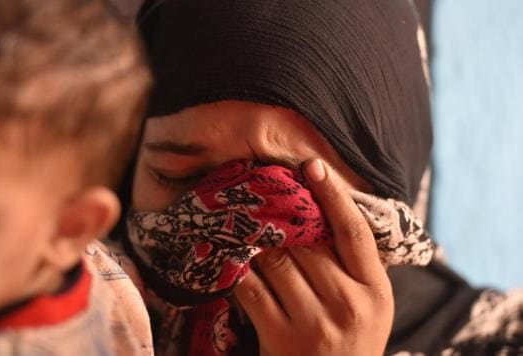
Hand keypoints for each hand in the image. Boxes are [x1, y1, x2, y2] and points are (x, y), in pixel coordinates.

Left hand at [233, 159, 392, 355]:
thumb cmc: (351, 340)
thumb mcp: (368, 304)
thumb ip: (353, 264)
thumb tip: (327, 209)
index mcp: (375, 290)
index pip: (354, 233)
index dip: (334, 195)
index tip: (312, 166)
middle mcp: (347, 304)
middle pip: (306, 243)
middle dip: (280, 218)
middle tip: (259, 193)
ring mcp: (314, 323)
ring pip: (275, 261)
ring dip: (255, 239)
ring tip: (242, 220)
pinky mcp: (280, 338)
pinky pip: (251, 289)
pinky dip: (238, 270)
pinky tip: (231, 257)